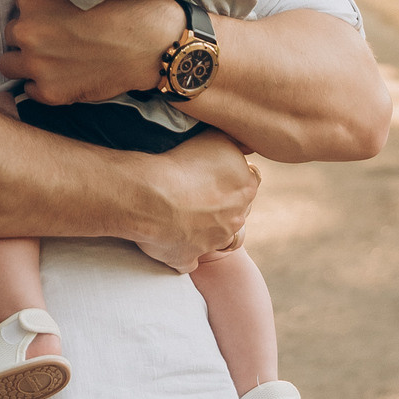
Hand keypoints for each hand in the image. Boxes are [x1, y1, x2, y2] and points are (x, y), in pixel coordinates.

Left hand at [0, 0, 181, 104]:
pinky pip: (29, 90)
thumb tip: (38, 0)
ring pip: (9, 65)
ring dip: (26, 63)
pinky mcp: (49, 92)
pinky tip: (66, 77)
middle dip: (28, 38)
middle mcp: (27, 31)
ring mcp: (36, 63)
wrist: (153, 45)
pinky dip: (43, 86)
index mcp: (32, 0)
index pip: (18, 7)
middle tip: (55, 40)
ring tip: (53, 62)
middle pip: (10, 35)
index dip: (35, 13)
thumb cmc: (126, 10)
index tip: (51, 18)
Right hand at [124, 129, 257, 271]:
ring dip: (202, 227)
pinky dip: (182, 252)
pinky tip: (170, 239)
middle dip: (219, 204)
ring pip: (214, 236)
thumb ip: (235, 145)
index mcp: (245, 189)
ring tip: (179, 211)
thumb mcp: (217, 139)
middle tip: (194, 191)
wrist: (150, 194)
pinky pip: (188, 260)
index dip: (230, 177)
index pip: (247, 182)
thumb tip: (243, 147)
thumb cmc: (181, 162)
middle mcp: (235, 219)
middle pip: (234, 211)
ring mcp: (213, 242)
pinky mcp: (189, 258)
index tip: (211, 173)